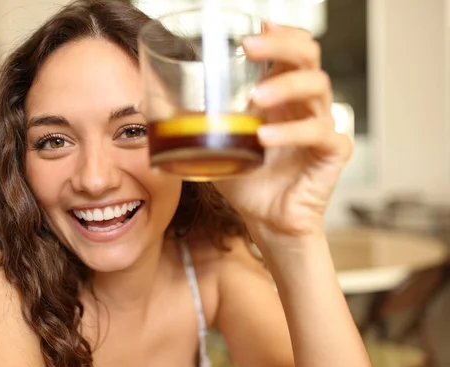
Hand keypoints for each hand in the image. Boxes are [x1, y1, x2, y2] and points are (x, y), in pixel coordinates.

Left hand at [214, 22, 352, 237]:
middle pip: (308, 57)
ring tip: (256, 98)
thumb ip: (199, 121)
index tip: (257, 24)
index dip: (280, 33)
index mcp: (282, 96)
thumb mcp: (218, 143)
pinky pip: (320, 134)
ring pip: (317, 88)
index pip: (292, 50)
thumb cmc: (246, 180)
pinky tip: (265, 137)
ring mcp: (321, 125)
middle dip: (281, 44)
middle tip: (250, 47)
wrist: (265, 219)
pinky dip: (292, 132)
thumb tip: (156, 105)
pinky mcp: (331, 153)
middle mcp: (305, 105)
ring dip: (285, 86)